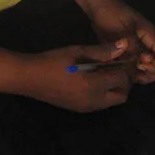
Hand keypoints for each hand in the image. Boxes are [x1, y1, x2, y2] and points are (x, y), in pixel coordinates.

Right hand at [19, 42, 134, 111]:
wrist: (28, 78)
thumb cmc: (53, 61)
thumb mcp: (79, 51)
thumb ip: (103, 51)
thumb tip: (125, 45)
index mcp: (93, 85)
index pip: (123, 79)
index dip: (126, 67)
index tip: (124, 57)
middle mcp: (92, 101)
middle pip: (122, 96)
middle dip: (124, 82)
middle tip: (117, 66)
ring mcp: (85, 108)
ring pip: (111, 102)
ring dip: (114, 88)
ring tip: (105, 71)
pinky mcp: (78, 109)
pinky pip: (100, 104)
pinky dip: (104, 93)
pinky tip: (95, 79)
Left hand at [86, 0, 154, 84]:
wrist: (99, 7)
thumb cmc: (111, 12)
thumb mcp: (121, 27)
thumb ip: (131, 43)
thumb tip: (138, 61)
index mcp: (150, 35)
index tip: (141, 67)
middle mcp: (147, 44)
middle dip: (151, 74)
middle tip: (134, 76)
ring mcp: (138, 49)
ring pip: (148, 68)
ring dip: (140, 75)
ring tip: (126, 76)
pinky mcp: (127, 52)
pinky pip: (134, 67)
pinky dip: (130, 73)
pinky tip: (120, 74)